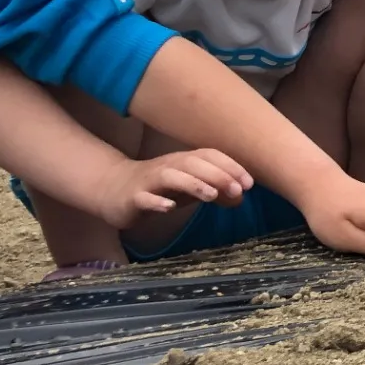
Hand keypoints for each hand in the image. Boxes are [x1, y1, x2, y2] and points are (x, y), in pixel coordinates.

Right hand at [96, 148, 251, 229]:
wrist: (115, 188)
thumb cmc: (159, 187)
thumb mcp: (190, 189)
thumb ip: (215, 190)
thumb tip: (241, 197)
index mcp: (184, 161)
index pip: (210, 156)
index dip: (231, 166)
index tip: (250, 183)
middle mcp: (169, 166)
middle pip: (194, 163)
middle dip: (218, 174)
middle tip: (238, 190)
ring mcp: (150, 181)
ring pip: (171, 176)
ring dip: (193, 183)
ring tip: (212, 195)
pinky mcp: (133, 197)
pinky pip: (144, 198)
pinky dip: (157, 202)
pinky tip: (169, 208)